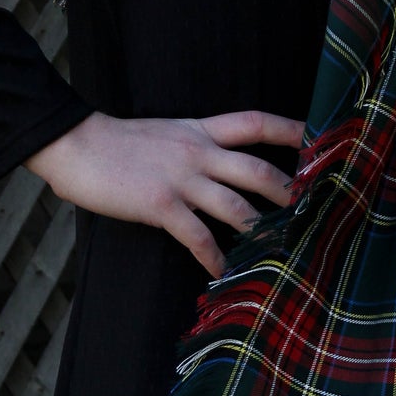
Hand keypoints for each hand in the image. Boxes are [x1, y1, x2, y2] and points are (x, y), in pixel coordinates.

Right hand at [27, 108, 305, 275]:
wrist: (75, 144)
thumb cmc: (116, 142)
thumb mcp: (165, 132)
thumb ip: (194, 146)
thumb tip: (217, 166)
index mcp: (199, 129)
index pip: (255, 123)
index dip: (290, 129)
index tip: (320, 138)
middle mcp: (197, 150)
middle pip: (256, 168)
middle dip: (289, 191)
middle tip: (315, 209)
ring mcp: (180, 177)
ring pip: (235, 206)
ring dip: (260, 231)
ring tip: (281, 250)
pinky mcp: (160, 203)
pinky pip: (198, 235)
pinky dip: (215, 257)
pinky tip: (223, 272)